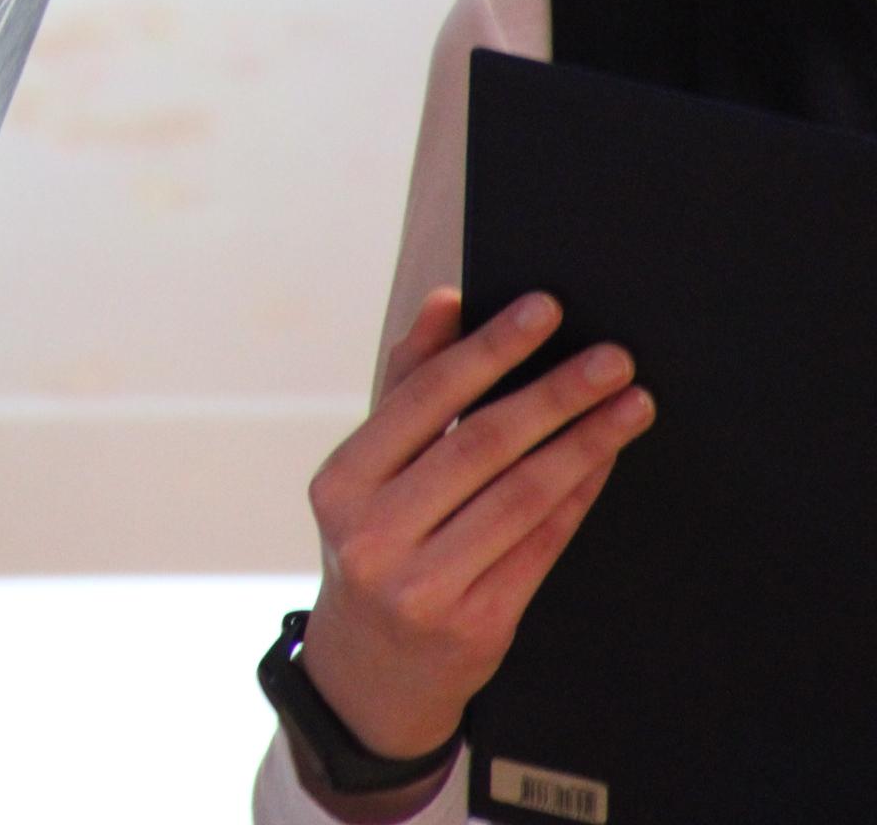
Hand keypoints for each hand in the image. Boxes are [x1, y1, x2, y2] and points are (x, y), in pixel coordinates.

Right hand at [298, 288, 651, 783]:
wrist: (370, 670)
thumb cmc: (375, 543)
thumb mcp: (369, 471)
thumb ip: (407, 384)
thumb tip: (447, 301)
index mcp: (340, 484)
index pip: (423, 401)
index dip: (489, 350)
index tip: (545, 310)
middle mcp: (372, 536)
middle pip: (483, 447)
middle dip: (556, 395)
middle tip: (613, 358)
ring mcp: (423, 587)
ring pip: (522, 498)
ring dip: (586, 444)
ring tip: (631, 404)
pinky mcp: (476, 626)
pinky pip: (543, 545)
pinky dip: (580, 496)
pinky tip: (606, 460)